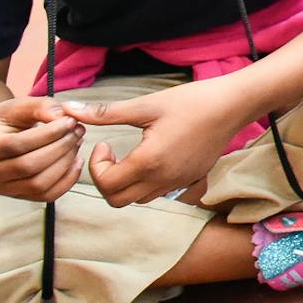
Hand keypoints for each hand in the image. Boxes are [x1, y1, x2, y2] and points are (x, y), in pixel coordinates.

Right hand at [0, 97, 84, 201]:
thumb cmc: (2, 121)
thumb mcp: (15, 106)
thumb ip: (38, 106)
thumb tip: (62, 115)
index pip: (16, 145)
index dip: (48, 134)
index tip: (70, 121)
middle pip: (28, 166)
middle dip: (60, 147)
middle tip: (78, 131)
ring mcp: (0, 188)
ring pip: (39, 184)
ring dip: (65, 163)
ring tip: (76, 143)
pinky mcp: (17, 196)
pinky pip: (46, 195)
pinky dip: (67, 180)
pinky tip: (75, 161)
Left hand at [70, 81, 254, 206]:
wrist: (233, 106)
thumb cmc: (191, 102)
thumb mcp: (146, 105)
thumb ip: (105, 112)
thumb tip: (69, 109)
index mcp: (149, 162)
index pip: (106, 183)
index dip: (96, 166)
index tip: (104, 143)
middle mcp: (163, 179)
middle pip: (117, 200)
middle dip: (106, 180)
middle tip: (111, 155)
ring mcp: (178, 182)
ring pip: (138, 199)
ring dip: (125, 183)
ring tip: (129, 157)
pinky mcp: (190, 180)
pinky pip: (158, 193)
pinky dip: (145, 183)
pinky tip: (151, 158)